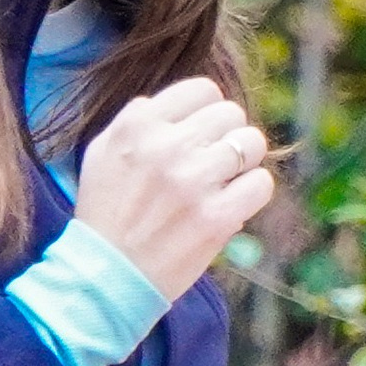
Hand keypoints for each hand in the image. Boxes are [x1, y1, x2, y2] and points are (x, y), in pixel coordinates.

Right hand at [74, 76, 272, 303]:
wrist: (107, 276)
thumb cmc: (107, 213)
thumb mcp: (103, 152)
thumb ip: (136, 119)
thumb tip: (177, 104)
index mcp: (137, 125)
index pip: (203, 89)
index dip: (207, 110)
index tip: (201, 133)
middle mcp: (166, 146)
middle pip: (232, 113)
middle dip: (227, 135)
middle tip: (213, 160)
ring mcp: (193, 182)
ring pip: (252, 143)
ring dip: (244, 162)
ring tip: (224, 180)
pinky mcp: (216, 218)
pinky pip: (261, 183)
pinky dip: (253, 192)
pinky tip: (233, 202)